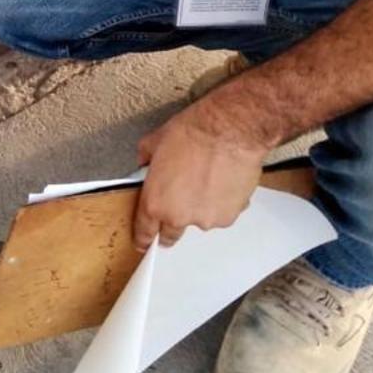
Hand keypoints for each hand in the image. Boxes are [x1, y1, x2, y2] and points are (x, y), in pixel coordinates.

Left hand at [133, 109, 263, 251]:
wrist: (230, 130)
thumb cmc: (194, 133)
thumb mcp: (155, 141)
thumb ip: (146, 160)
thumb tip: (145, 163)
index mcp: (155, 202)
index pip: (144, 231)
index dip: (143, 237)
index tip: (143, 241)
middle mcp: (179, 217)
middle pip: (171, 234)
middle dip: (171, 224)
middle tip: (177, 205)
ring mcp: (206, 219)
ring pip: (199, 220)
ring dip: (199, 207)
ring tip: (204, 179)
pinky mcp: (230, 215)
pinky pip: (221, 213)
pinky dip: (220, 202)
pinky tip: (220, 180)